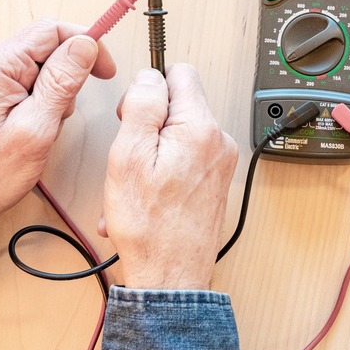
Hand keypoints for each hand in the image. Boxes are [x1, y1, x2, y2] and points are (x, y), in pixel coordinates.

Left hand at [0, 19, 115, 234]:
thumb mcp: (37, 129)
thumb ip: (61, 83)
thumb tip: (84, 45)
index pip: (51, 30)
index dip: (86, 43)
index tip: (106, 70)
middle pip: (45, 43)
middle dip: (70, 70)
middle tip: (71, 106)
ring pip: (39, 61)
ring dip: (57, 87)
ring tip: (50, 122)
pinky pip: (26, 77)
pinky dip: (43, 95)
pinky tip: (40, 121)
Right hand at [99, 64, 237, 289]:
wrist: (171, 277)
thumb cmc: (150, 226)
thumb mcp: (129, 156)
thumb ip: (142, 106)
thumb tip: (150, 76)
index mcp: (200, 127)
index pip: (180, 73)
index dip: (149, 88)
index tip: (135, 114)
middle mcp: (219, 140)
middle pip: (179, 104)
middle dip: (149, 123)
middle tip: (131, 155)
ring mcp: (220, 162)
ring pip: (178, 134)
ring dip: (152, 151)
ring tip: (136, 183)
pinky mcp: (215, 180)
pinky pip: (185, 158)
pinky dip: (162, 170)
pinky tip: (146, 195)